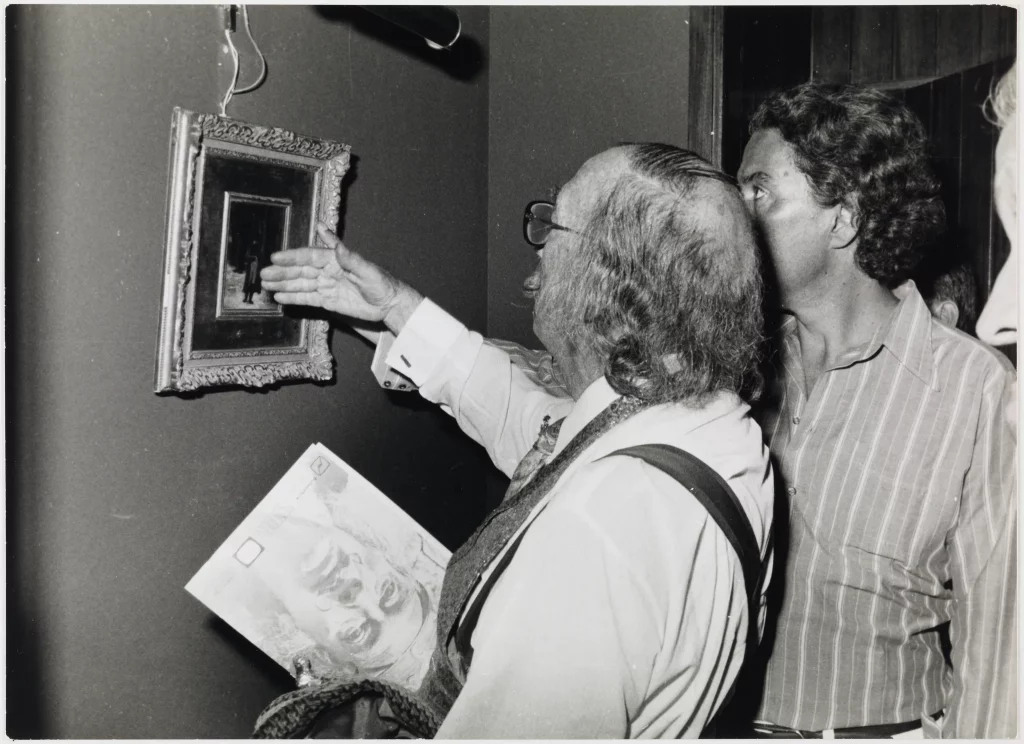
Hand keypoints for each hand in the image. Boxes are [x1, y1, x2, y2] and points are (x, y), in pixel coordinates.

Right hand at [261, 223, 422, 333]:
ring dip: (283, 284)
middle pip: (300, 271)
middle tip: (264, 274)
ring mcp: (327, 286)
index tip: (276, 258)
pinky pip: (308, 298)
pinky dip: (293, 297)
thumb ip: (349, 257)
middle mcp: (328, 271)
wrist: (389, 304)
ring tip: (266, 285)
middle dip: (282, 272)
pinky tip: (279, 297)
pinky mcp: (328, 301)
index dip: (292, 257)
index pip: (309, 257)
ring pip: (301, 284)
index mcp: (335, 260)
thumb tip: (332, 238)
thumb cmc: (381, 283)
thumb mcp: (367, 270)